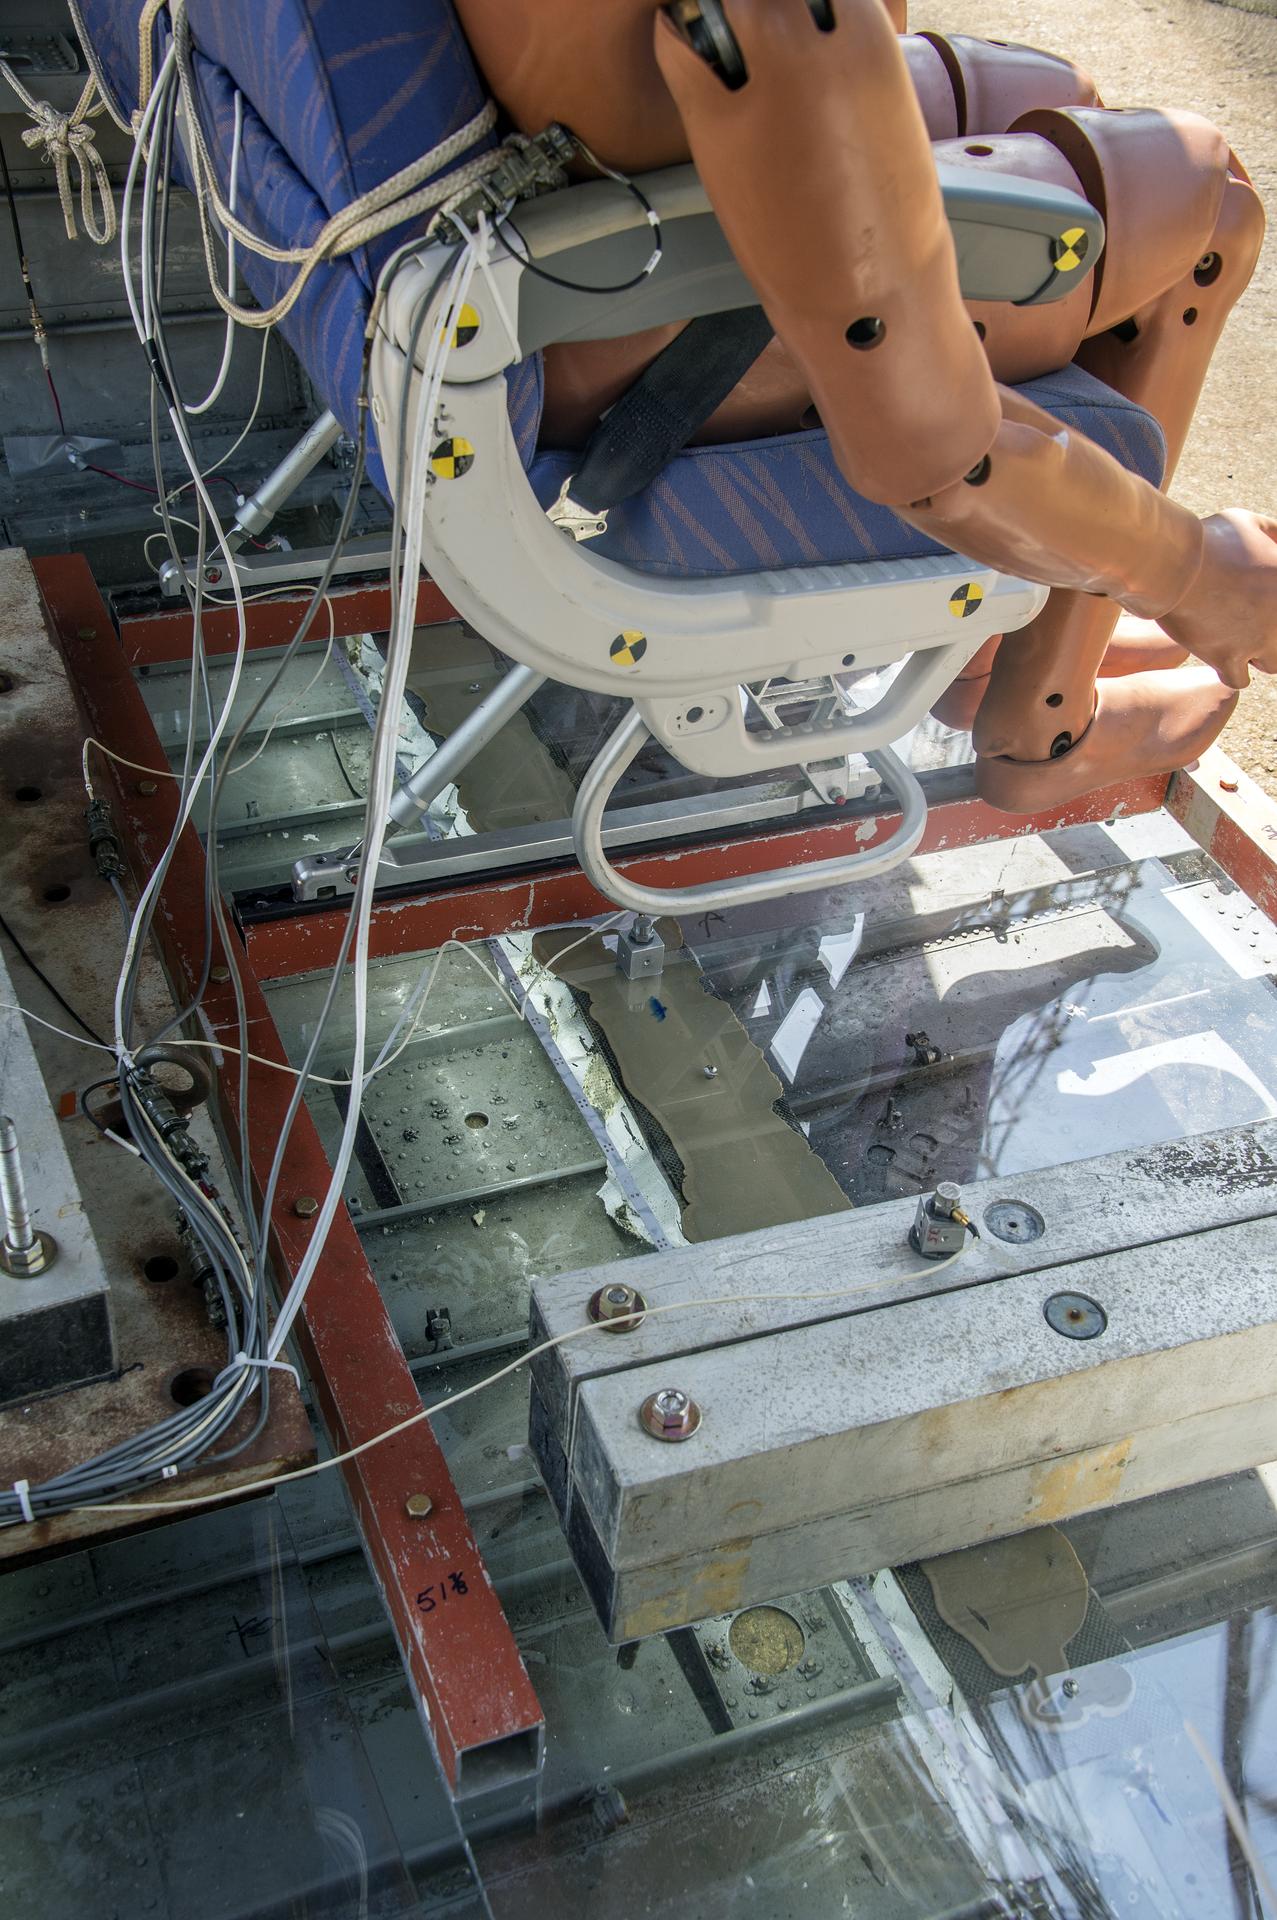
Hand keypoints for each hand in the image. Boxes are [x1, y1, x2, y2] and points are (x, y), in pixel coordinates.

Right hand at [1161, 509, 1276, 688]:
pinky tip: (1222, 657)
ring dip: (1258, 654)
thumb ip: (1274, 533)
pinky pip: (1239, 679)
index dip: (1272, 608)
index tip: (1258, 607)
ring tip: (1238, 640)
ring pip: (1272, 663)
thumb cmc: (1208, 540)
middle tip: (1251, 623)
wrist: (1173, 564)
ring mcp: (1259, 639)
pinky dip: (1233, 671)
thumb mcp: (1249, 523)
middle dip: (1271, 634)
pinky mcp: (1228, 658)